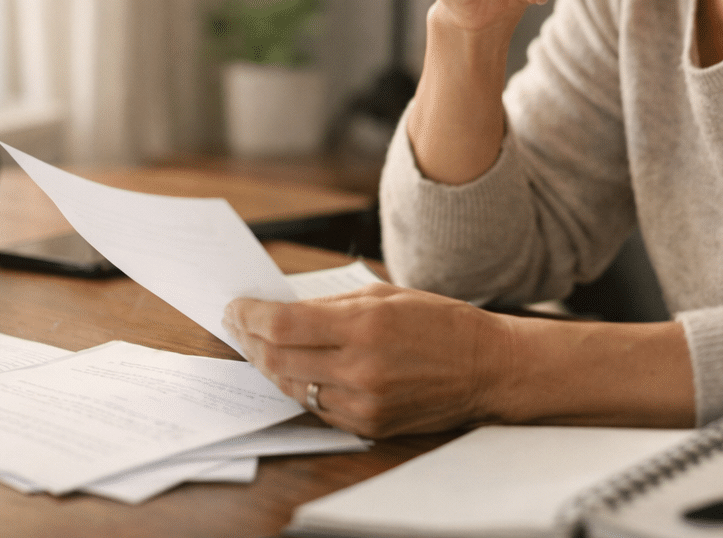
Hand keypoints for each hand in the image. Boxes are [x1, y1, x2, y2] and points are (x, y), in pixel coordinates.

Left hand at [223, 283, 515, 437]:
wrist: (487, 368)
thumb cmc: (440, 322)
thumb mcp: (386, 295)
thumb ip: (331, 305)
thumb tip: (283, 309)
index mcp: (365, 326)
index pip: (283, 325)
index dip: (249, 316)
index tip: (235, 307)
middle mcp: (360, 369)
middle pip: (278, 358)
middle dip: (249, 340)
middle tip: (236, 326)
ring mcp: (363, 403)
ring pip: (292, 387)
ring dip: (268, 366)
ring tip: (256, 346)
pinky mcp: (369, 426)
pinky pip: (317, 407)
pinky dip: (299, 387)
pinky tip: (292, 370)